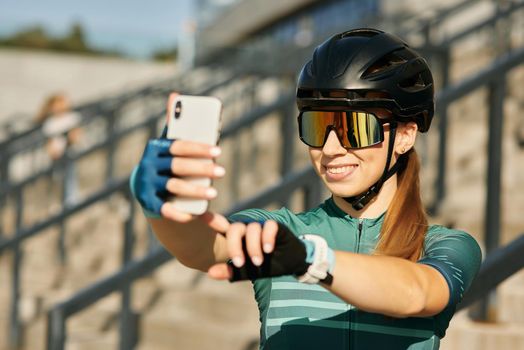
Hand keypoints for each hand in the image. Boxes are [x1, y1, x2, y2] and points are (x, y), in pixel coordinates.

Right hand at [131, 93, 224, 221]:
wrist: (146, 187)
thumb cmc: (165, 161)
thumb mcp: (168, 143)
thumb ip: (175, 123)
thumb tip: (175, 94)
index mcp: (155, 147)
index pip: (179, 145)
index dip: (199, 148)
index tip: (219, 151)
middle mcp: (148, 165)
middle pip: (178, 166)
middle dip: (202, 169)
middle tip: (222, 171)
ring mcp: (146, 184)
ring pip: (173, 186)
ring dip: (195, 190)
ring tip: (214, 193)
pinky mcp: (148, 202)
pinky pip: (164, 208)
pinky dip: (178, 212)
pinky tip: (194, 215)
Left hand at [208, 221, 308, 280]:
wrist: (290, 264)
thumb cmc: (265, 265)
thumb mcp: (246, 271)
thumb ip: (229, 271)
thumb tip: (210, 273)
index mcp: (236, 238)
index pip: (221, 225)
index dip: (212, 219)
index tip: (201, 218)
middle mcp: (246, 229)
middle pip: (235, 229)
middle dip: (235, 247)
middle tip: (240, 264)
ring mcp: (260, 226)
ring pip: (252, 229)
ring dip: (253, 247)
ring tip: (258, 262)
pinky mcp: (275, 226)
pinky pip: (268, 226)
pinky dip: (267, 237)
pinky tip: (268, 249)